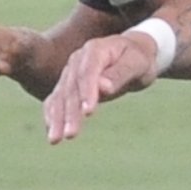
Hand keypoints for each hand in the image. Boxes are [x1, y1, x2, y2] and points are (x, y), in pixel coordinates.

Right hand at [42, 33, 157, 143]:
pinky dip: (52, 116)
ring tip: (55, 140)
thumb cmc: (138, 59)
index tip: (88, 113)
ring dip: (57, 118)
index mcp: (95, 49)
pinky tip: (52, 133)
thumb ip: (120, 74)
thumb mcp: (137, 64)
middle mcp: (77, 59)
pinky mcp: (67, 85)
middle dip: (70, 112)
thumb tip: (103, 87)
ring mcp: (70, 72)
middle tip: (70, 134)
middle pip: (71, 88)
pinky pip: (55, 100)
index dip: (87, 92)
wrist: (133, 54)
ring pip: (60, 97)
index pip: (88, 72)